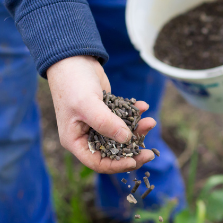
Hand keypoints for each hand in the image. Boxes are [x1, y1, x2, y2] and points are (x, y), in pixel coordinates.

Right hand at [47, 55, 156, 173]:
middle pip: (113, 152)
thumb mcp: (88, 104)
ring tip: (150, 121)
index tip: (135, 161)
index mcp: (76, 141)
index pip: (98, 162)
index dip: (117, 165)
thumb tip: (127, 139)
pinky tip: (143, 106)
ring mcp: (98, 124)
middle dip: (132, 151)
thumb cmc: (72, 82)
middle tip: (150, 152)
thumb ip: (106, 123)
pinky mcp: (107, 112)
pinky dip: (134, 114)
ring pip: (121, 136)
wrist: (73, 57)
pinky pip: (124, 119)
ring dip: (137, 130)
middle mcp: (87, 135)